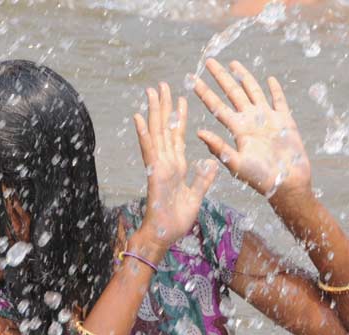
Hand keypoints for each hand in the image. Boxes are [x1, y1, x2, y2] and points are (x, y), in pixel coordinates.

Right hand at [133, 82, 218, 250]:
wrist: (164, 235)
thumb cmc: (176, 220)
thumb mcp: (196, 196)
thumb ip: (202, 179)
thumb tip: (210, 164)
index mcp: (176, 166)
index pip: (178, 136)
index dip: (178, 118)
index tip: (179, 99)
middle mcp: (166, 162)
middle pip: (164, 129)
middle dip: (163, 106)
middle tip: (162, 85)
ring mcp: (159, 166)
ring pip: (156, 133)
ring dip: (153, 112)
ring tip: (151, 92)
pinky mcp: (154, 172)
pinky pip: (149, 150)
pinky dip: (144, 134)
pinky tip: (139, 117)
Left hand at [193, 59, 310, 198]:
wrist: (286, 185)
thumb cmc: (260, 178)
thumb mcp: (235, 163)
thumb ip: (218, 147)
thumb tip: (198, 132)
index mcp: (237, 129)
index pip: (217, 106)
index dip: (205, 92)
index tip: (191, 79)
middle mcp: (250, 121)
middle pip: (232, 93)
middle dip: (221, 77)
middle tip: (208, 61)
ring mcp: (267, 118)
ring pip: (253, 91)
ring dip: (244, 77)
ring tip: (233, 64)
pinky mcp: (285, 120)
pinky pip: (279, 101)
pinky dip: (275, 90)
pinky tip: (269, 79)